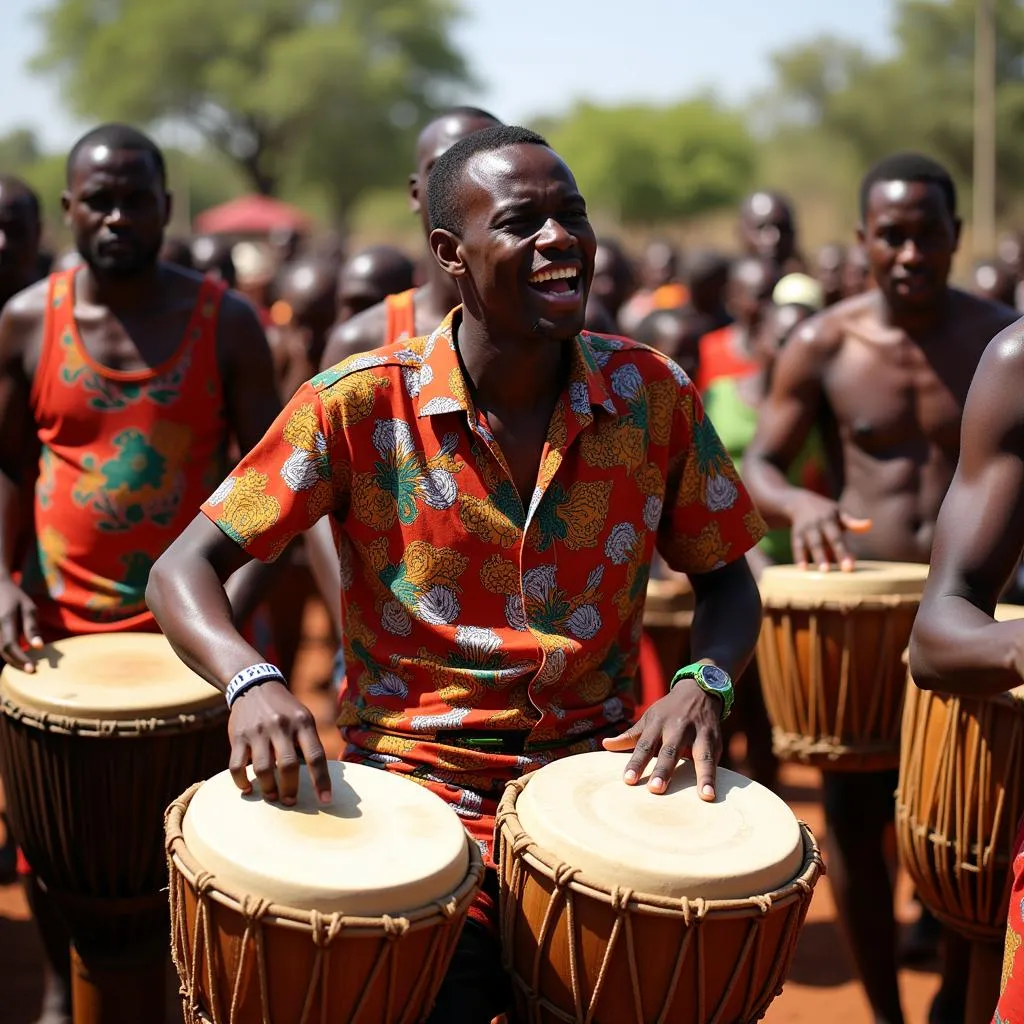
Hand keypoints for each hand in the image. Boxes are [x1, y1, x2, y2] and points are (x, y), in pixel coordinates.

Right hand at [0, 577, 42, 672]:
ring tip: (26, 666)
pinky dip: (7, 655)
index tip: (32, 669)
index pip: (10, 645)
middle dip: (16, 663)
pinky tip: (18, 658)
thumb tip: (38, 647)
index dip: (20, 659)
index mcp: (5, 620)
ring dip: (11, 661)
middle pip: (2, 652)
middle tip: (31, 671)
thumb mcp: (29, 609)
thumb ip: (32, 628)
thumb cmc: (16, 599)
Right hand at [227, 680, 331, 805]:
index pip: (315, 755)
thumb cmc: (286, 709)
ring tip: (272, 796)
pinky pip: (236, 766)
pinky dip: (241, 782)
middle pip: (287, 765)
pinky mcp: (237, 736)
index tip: (325, 800)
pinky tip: (248, 788)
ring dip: (268, 788)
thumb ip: (310, 742)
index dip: (321, 780)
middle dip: (290, 789)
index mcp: (303, 722)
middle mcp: (281, 726)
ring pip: (262, 769)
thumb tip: (322, 776)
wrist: (255, 686)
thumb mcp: (304, 717)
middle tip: (290, 801)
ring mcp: (258, 731)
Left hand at [602, 679, 723, 799]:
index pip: (644, 745)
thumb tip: (605, 745)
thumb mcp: (648, 719)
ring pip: (701, 755)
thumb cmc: (668, 711)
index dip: (636, 762)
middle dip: (663, 770)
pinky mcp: (716, 740)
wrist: (699, 690)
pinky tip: (713, 792)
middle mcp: (678, 727)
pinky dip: (714, 775)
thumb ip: (630, 736)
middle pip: (670, 751)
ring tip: (705, 796)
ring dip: (703, 776)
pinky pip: (714, 758)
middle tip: (656, 789)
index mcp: (657, 723)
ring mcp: (699, 733)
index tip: (628, 780)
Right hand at [788, 492, 871, 570]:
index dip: (843, 552)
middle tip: (834, 571)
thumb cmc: (825, 511)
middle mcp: (815, 524)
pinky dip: (798, 558)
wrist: (798, 501)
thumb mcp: (838, 512)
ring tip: (818, 572)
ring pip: (808, 545)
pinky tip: (802, 570)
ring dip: (812, 558)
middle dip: (827, 556)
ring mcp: (803, 530)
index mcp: (828, 519)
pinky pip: (796, 547)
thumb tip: (869, 525)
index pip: (836, 537)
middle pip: (821, 542)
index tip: (849, 567)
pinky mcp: (795, 535)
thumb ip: (851, 522)